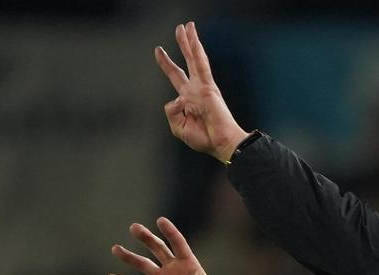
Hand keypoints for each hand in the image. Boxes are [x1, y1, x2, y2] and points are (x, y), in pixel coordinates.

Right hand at [108, 217, 242, 274]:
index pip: (178, 243)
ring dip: (130, 257)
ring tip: (115, 249)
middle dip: (146, 238)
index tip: (160, 220)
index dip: (170, 232)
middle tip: (133, 227)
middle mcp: (174, 268)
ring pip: (144, 265)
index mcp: (189, 263)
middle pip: (158, 248)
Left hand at [155, 22, 249, 162]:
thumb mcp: (178, 127)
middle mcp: (195, 90)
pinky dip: (196, 51)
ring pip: (194, 58)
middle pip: (186, 62)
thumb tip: (176, 99)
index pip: (175, 76)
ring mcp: (202, 87)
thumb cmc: (204, 139)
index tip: (158, 51)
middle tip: (179, 28)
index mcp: (187, 99)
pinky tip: (193, 38)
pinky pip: (201, 65)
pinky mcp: (209, 87)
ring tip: (187, 26)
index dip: (166, 64)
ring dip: (191, 41)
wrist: (220, 143)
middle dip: (182, 45)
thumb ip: (171, 111)